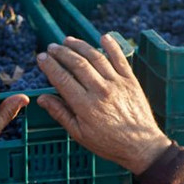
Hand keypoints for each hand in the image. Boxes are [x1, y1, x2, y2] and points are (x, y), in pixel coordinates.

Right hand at [36, 35, 170, 173]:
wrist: (143, 147)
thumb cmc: (108, 143)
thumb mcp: (79, 134)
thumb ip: (60, 113)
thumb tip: (42, 98)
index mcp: (85, 105)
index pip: (62, 78)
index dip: (49, 66)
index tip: (41, 58)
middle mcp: (100, 90)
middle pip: (77, 64)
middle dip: (61, 52)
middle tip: (51, 47)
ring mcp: (117, 83)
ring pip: (96, 57)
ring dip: (80, 46)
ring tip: (68, 40)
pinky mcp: (131, 81)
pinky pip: (120, 59)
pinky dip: (111, 46)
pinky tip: (102, 37)